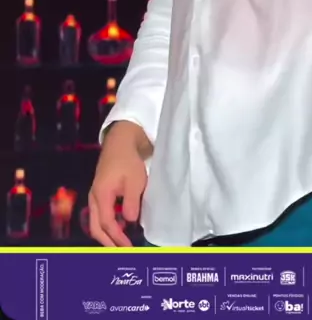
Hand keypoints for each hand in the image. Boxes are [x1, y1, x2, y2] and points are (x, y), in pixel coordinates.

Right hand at [88, 121, 148, 246]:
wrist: (120, 141)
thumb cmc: (128, 160)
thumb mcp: (134, 181)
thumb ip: (130, 203)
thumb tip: (129, 222)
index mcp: (101, 195)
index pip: (107, 223)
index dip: (117, 237)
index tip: (128, 247)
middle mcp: (94, 197)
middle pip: (95, 226)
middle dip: (107, 241)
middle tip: (121, 252)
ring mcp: (95, 194)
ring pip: (96, 221)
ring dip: (107, 233)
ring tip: (121, 242)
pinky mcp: (100, 192)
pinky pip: (100, 213)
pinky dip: (108, 223)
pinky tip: (120, 226)